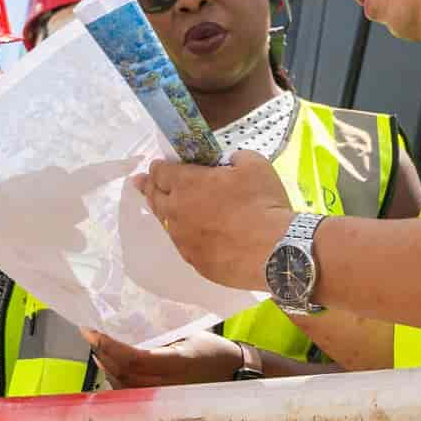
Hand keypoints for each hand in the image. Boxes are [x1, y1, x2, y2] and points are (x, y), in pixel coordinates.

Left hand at [87, 330, 243, 388]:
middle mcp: (170, 386)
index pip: (133, 358)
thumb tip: (129, 324)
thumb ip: (161, 335)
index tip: (92, 331)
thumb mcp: (191, 335)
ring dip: (108, 369)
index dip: (109, 346)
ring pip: (125, 388)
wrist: (237, 375)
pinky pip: (134, 396)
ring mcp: (166, 400)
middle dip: (103, 354)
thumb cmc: (216, 352)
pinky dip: (119, 382)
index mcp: (178, 364)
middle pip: (124, 374)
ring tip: (99, 350)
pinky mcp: (164, 406)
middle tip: (91, 336)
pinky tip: (112, 369)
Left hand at [138, 151, 292, 289]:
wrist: (277, 251)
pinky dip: (185, 235)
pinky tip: (194, 234)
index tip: (160, 165)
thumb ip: (231, 158)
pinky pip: (184, 244)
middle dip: (150, 187)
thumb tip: (225, 163)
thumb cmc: (264, 203)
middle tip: (143, 183)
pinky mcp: (195, 262)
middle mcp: (177, 212)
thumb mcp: (253, 164)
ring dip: (165, 212)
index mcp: (186, 184)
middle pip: (155, 197)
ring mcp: (184, 241)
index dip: (159, 166)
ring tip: (165, 208)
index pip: (160, 171)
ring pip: (166, 223)